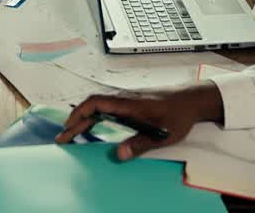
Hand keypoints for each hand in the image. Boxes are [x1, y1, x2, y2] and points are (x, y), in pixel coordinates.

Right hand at [56, 85, 223, 159]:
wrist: (191, 101)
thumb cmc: (178, 115)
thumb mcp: (162, 133)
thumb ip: (140, 144)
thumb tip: (118, 155)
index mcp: (128, 104)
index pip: (95, 103)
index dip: (78, 114)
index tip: (68, 128)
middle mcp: (124, 101)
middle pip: (92, 107)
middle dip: (75, 121)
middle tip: (63, 138)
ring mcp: (127, 102)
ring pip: (98, 107)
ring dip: (84, 119)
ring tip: (72, 134)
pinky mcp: (131, 106)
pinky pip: (106, 109)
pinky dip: (94, 118)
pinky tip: (92, 128)